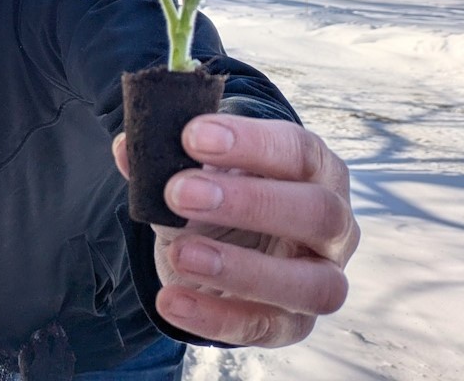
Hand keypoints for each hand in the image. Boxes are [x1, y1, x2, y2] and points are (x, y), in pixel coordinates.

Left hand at [112, 114, 359, 346]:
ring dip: (243, 269)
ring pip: (312, 283)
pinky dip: (217, 318)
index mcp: (314, 170)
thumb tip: (128, 148)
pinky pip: (268, 328)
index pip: (299, 150)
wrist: (220, 244)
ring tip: (181, 253)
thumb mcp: (192, 171)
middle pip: (317, 212)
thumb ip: (163, 159)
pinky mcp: (295, 322)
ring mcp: (322, 276)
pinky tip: (171, 300)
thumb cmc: (216, 195)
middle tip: (179, 193)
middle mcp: (334, 223)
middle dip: (248, 202)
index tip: (191, 135)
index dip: (250, 143)